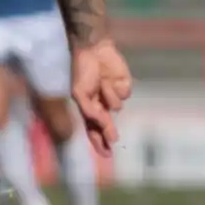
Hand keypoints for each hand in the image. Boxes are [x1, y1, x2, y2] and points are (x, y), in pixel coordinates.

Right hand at [71, 39, 132, 155]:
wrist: (94, 49)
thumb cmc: (82, 70)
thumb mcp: (79, 93)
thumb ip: (89, 110)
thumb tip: (101, 124)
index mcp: (88, 107)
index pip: (93, 129)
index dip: (99, 143)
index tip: (107, 156)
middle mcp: (102, 104)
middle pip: (107, 124)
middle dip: (109, 131)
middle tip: (113, 139)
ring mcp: (114, 95)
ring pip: (116, 106)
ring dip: (108, 96)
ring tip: (102, 83)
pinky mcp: (125, 86)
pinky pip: (124, 94)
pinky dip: (117, 88)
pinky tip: (111, 78)